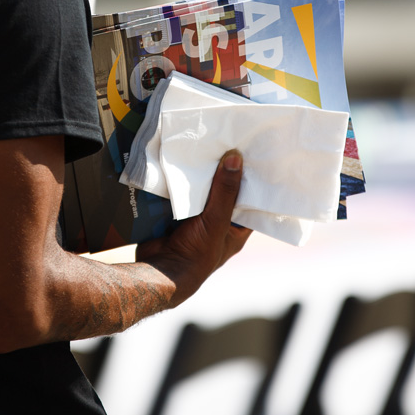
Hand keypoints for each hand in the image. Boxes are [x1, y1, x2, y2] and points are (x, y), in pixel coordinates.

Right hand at [136, 149, 250, 304]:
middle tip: (229, 144)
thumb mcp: (216, 221)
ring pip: (202, 192)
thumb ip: (225, 192)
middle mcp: (217, 224)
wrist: (159, 270)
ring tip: (207, 146)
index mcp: (235, 231)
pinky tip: (184, 160)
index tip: (254, 158)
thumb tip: (236, 158)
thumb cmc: (196, 253)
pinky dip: (182, 181)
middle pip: (224, 194)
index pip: (250, 203)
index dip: (253, 184)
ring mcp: (195, 219)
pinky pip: (181, 193)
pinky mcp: (175, 215)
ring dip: (201, 175)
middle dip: (223, 173)